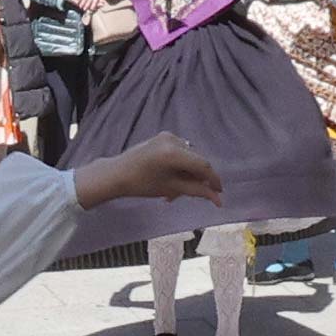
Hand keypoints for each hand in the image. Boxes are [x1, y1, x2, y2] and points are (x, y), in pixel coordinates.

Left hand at [68, 135, 222, 211]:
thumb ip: (197, 191)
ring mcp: (167, 136)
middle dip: (197, 179)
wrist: (116, 173)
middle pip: (197, 161)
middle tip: (190, 195)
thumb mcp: (171, 189)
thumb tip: (218, 199)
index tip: (220, 193)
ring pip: (189, 157)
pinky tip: (171, 178)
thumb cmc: (141, 184)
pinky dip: (180, 166)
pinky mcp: (163, 137)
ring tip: (175, 190)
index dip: (213, 179)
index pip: (202, 165)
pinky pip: (181, 152)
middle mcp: (173, 139)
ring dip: (188, 173)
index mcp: (173, 152)